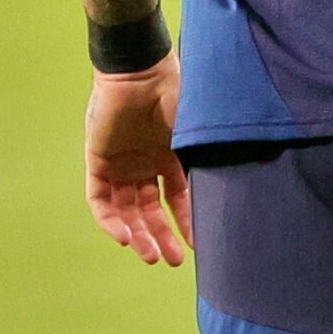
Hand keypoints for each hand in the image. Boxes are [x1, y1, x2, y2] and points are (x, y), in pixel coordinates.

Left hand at [84, 51, 192, 266]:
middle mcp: (143, 163)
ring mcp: (120, 163)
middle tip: (169, 261)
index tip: (197, 245)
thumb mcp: (194, 131)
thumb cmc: (173, 94)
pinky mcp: (98, 161)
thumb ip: (203, 158)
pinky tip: (126, 237)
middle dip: (160, 237)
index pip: (175, 197)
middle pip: (149, 210)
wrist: (140, 71)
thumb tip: (234, 185)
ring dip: (138, 235)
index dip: (185, 221)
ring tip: (151, 257)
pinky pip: (100, 200)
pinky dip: (111, 221)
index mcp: (167, 154)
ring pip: (126, 210)